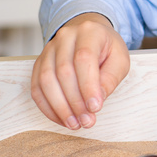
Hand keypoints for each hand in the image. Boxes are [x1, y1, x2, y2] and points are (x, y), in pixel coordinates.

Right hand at [30, 13, 130, 129]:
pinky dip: (47, 107)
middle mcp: (65, 37)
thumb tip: (95, 102)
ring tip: (74, 124)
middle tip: (87, 121)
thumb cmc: (106, 48)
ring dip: (60, 107)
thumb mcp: (119, 60)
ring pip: (46, 80)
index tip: (95, 108)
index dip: (88, 86)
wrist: (89, 34)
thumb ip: (110, 79)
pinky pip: (37, 87)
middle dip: (75, 102)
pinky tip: (61, 118)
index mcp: (89, 32)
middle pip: (64, 71)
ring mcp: (49, 49)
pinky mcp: (39, 63)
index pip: (84, 58)